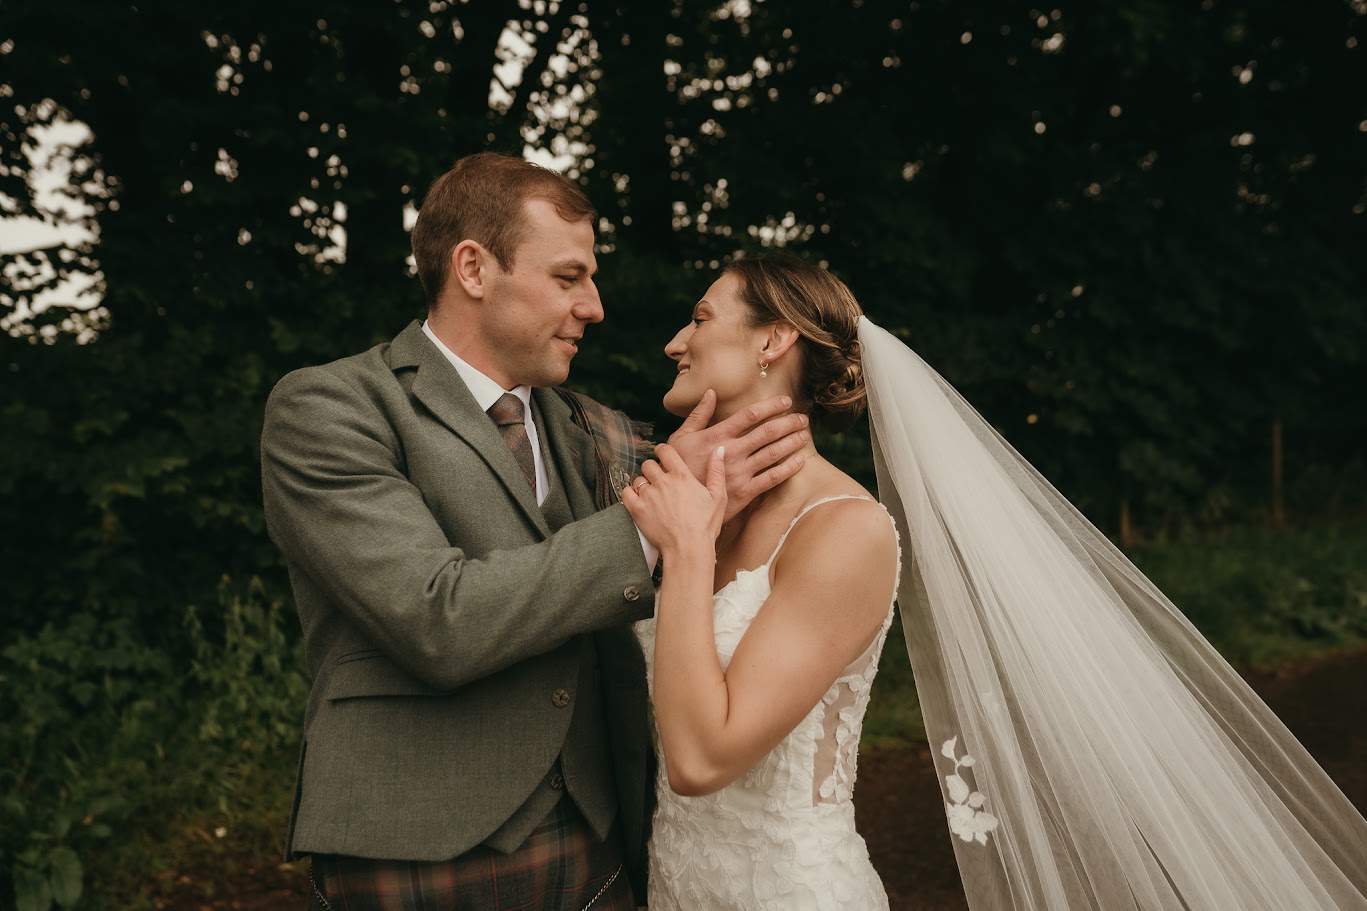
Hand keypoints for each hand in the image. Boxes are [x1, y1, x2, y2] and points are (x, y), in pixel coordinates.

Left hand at [621, 444, 726, 556]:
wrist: (688, 548)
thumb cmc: (705, 525)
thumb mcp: (718, 496)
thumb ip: (716, 471)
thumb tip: (719, 449)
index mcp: (682, 476)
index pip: (665, 451)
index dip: (662, 451)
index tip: (662, 455)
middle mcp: (663, 482)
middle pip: (648, 464)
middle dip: (652, 470)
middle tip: (658, 480)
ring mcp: (648, 496)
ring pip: (638, 479)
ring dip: (643, 484)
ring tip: (651, 495)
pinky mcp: (637, 510)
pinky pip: (626, 493)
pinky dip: (630, 494)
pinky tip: (638, 501)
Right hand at [667, 390, 808, 521]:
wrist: (676, 502)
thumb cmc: (678, 466)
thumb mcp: (681, 438)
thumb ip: (698, 415)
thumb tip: (711, 393)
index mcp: (717, 436)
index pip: (750, 414)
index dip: (771, 405)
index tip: (786, 400)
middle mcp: (731, 451)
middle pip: (767, 432)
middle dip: (788, 422)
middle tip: (802, 418)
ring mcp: (739, 472)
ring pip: (773, 453)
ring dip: (792, 441)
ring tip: (804, 435)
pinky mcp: (745, 492)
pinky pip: (772, 478)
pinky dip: (789, 467)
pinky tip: (800, 460)